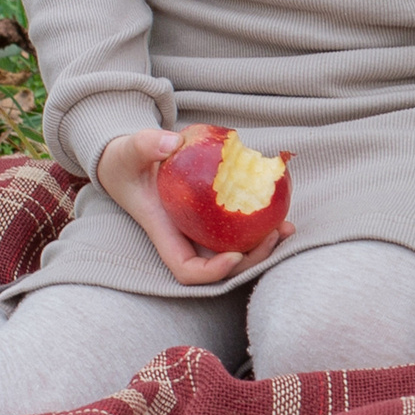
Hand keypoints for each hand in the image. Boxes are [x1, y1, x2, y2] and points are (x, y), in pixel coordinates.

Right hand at [96, 127, 293, 286]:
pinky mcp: (215, 210)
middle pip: (220, 264)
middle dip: (251, 259)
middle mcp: (186, 234)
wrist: (132, 158)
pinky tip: (282, 205)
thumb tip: (173, 142)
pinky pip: (240, 223)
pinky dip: (262, 219)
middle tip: (276, 235)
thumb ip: (146, 145)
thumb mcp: (129, 150)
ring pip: (235, 247)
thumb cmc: (126, 160)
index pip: (186, 268)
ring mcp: (202, 225)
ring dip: (264, 244)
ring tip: (288, 229)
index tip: (234, 255)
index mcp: (164, 231)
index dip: (211, 271)